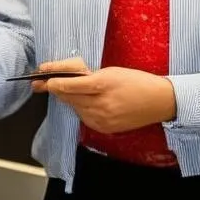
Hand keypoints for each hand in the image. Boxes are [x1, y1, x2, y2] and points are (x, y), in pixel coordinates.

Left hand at [33, 63, 176, 133]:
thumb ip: (87, 75)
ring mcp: (102, 118)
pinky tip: (82, 101)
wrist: (159, 101)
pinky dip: (79, 108)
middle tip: (40, 82)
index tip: (41, 77)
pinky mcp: (104, 128)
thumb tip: (63, 78)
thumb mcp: (111, 71)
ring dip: (67, 98)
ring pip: (73, 108)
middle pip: (68, 97)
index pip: (69, 85)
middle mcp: (101, 104)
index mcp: (102, 84)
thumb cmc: (136, 81)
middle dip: (54, 89)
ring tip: (63, 89)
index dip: (53, 81)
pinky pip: (83, 117)